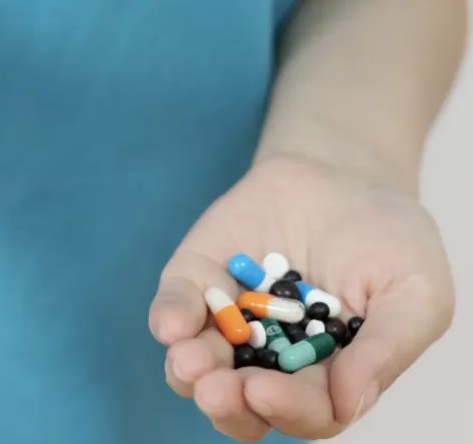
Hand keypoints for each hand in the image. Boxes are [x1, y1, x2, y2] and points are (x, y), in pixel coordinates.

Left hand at [149, 154, 453, 440]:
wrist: (344, 174)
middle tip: (218, 391)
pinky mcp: (196, 282)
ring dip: (189, 373)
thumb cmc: (388, 241)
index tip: (266, 392)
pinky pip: (174, 309)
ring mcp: (227, 323)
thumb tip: (348, 404)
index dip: (287, 410)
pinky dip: (170, 318)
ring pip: (196, 369)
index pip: (305, 411)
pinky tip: (174, 324)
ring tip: (190, 363)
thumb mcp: (415, 291)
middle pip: (242, 404)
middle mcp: (269, 361)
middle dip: (228, 404)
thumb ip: (385, 348)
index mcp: (327, 376)